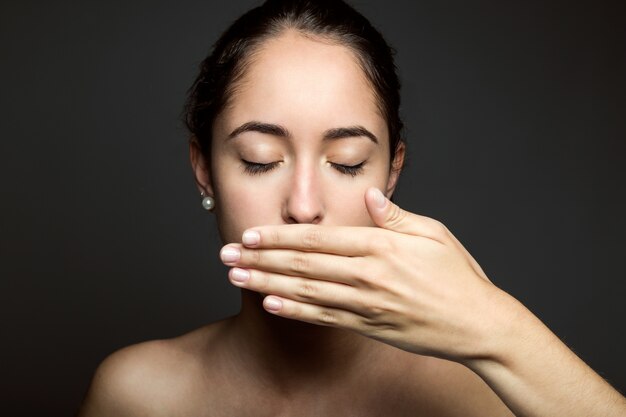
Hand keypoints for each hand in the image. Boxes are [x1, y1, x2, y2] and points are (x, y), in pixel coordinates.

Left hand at [220, 187, 507, 361]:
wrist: (478, 324)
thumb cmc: (458, 276)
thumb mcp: (433, 234)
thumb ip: (395, 216)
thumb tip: (368, 195)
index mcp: (381, 246)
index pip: (319, 239)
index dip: (280, 237)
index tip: (250, 234)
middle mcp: (368, 275)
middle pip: (303, 265)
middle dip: (261, 259)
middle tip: (225, 255)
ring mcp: (367, 303)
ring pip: (307, 292)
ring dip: (268, 284)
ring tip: (236, 278)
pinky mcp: (370, 326)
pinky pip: (325, 318)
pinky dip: (296, 312)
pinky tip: (270, 305)